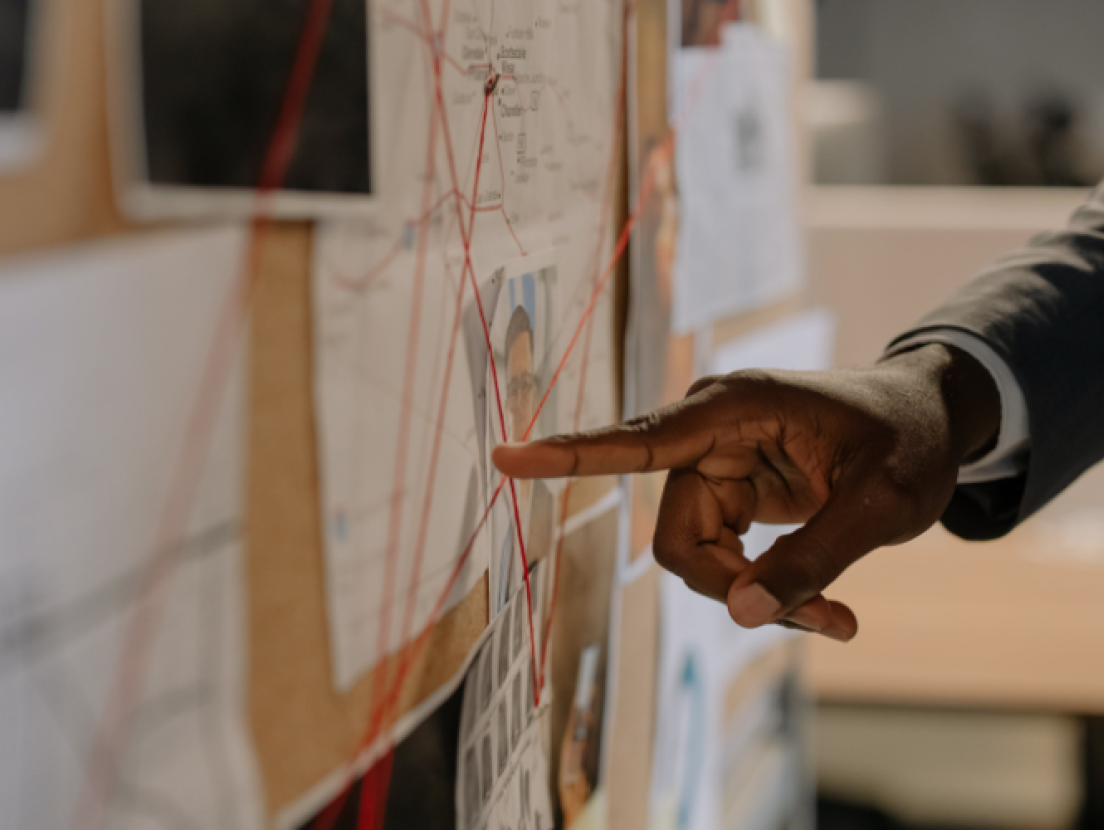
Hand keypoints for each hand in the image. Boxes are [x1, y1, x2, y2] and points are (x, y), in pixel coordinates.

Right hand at [492, 344, 1000, 640]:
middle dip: (738, 589)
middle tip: (826, 619)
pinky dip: (766, 593)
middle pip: (677, 538)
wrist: (928, 422)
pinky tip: (825, 608)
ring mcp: (713, 467)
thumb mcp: (880, 506)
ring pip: (696, 560)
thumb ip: (810, 561)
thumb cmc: (909, 443)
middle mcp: (707, 434)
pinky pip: (720, 562)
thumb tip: (740, 614)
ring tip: (836, 616)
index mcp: (735, 408)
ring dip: (759, 598)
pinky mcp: (727, 495)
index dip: (569, 454)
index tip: (506, 457)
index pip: (638, 439)